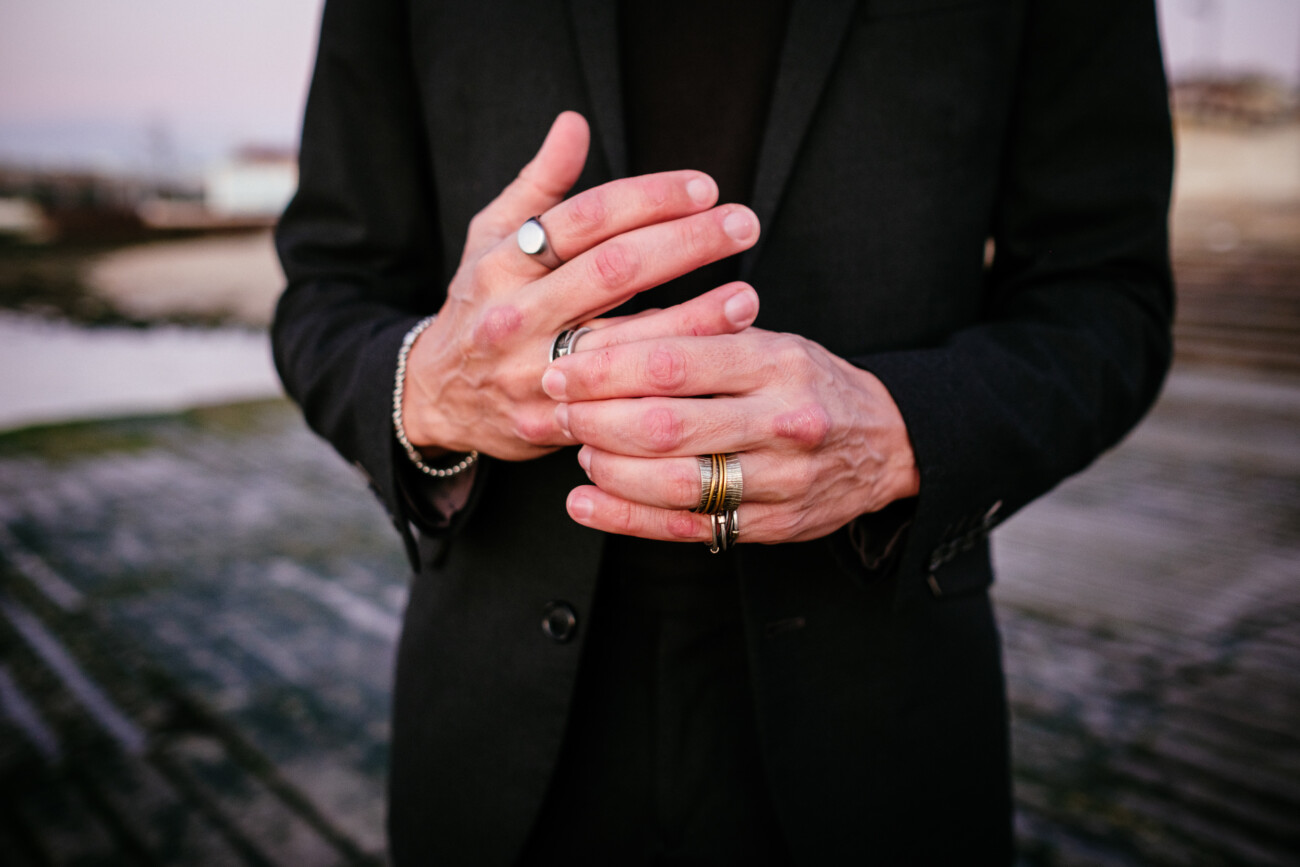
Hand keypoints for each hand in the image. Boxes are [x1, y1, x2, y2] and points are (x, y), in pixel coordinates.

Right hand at [401, 111, 760, 460]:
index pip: (584, 218)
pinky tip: (714, 361)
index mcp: (502, 262)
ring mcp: (532, 372)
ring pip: (625, 341)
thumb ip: (538, 185)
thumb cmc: (480, 304)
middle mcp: (515, 315)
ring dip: (693, 319)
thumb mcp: (491, 239)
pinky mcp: (550, 422)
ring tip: (746, 297)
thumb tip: (575, 122)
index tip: (704, 187)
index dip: (648, 197)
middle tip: (742, 225)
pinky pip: (622, 401)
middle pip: (613, 270)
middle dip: (686, 243)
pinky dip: (669, 381)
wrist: (438, 396)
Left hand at [542, 328, 920, 543]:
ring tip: (579, 450)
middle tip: (558, 407)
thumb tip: (601, 334)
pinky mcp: (772, 525)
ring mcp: (781, 480)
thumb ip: (696, 338)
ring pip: (674, 482)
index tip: (563, 365)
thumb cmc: (809, 382)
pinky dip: (627, 518)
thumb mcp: (767, 341)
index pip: (674, 362)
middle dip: (596, 417)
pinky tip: (585, 503)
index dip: (606, 367)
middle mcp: (782, 421)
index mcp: (777, 363)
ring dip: (610, 468)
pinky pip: (688, 528)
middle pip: (666, 424)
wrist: (887, 443)